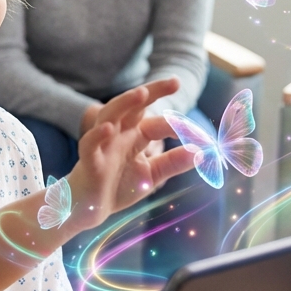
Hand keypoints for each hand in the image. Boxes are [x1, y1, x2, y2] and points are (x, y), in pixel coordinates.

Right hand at [67, 79, 194, 229]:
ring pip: (110, 115)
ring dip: (124, 103)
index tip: (199, 133)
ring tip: (141, 93)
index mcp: (134, 136)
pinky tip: (108, 129)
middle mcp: (119, 134)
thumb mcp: (151, 174)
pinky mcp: (88, 161)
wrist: (88, 208)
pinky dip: (97, 135)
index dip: (176, 123)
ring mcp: (102, 145)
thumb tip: (202, 152)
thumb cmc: (117, 187)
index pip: (157, 121)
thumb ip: (173, 162)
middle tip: (174, 82)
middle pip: (133, 106)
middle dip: (152, 92)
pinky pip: (89, 144)